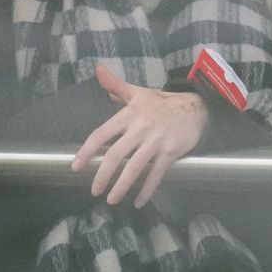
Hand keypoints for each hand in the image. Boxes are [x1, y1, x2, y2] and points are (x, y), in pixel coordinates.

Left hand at [71, 65, 208, 207]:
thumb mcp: (138, 92)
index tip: (76, 166)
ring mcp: (156, 142)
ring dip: (121, 186)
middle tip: (94, 190)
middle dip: (103, 175)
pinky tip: (138, 202)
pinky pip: (156, 175)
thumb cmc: (162, 102)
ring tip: (111, 200)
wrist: (196, 108)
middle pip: (116, 155)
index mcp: (129, 114)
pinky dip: (146, 190)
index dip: (87, 150)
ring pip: (134, 168)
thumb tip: (97, 69)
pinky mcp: (170, 152)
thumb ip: (115, 85)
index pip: (102, 134)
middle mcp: (140, 128)